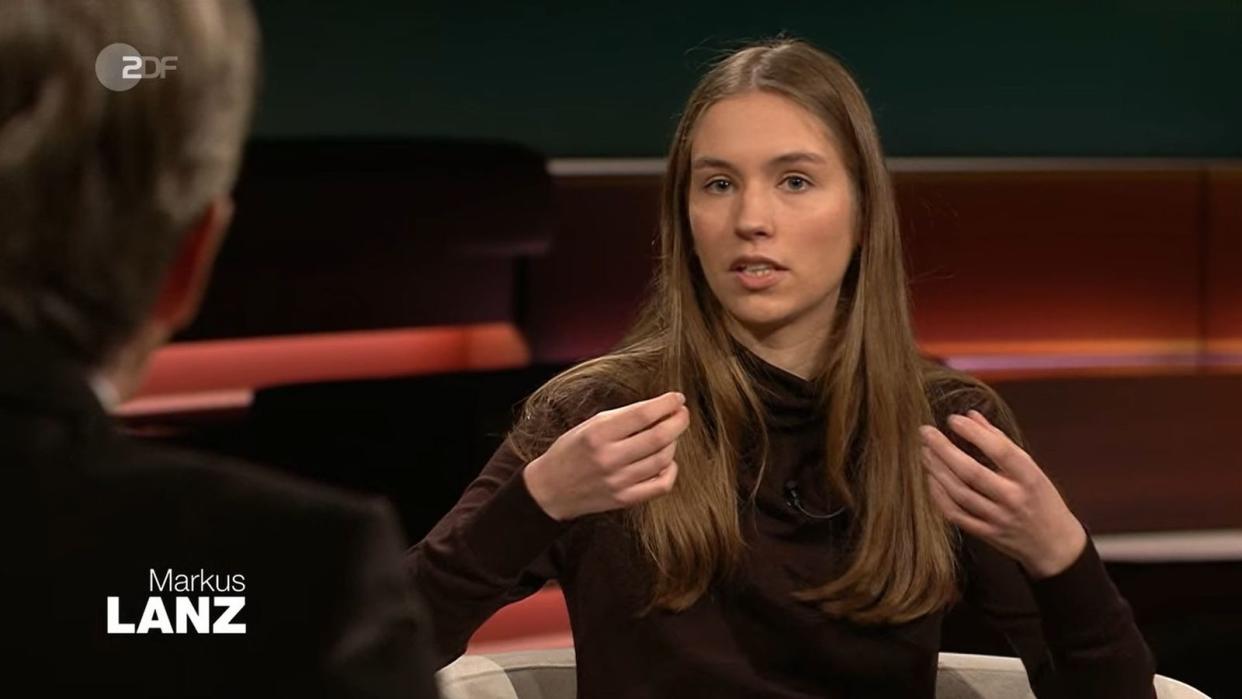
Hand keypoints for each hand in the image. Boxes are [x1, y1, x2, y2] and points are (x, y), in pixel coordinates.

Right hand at [522, 392, 688, 520]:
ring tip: (669, 435)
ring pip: (663, 459)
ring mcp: (618, 481)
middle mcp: (609, 458)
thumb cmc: (572, 451)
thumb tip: (660, 408)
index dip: (666, 404)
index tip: (677, 398)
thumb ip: (623, 417)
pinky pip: (661, 485)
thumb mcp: (590, 425)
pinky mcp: (624, 499)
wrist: (550, 489)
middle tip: (682, 414)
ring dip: (673, 443)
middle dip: (678, 421)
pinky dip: (670, 470)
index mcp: (598, 434)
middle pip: (659, 437)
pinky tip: (666, 461)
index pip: (642, 414)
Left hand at [919, 410, 1086, 578]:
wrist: (1055, 544)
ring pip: (960, 493)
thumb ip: (1000, 441)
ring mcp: (998, 518)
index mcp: (1029, 477)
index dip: (974, 433)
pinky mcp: (986, 534)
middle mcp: (1013, 498)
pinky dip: (939, 496)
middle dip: (944, 449)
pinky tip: (931, 479)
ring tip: (925, 452)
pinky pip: (956, 514)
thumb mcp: (1031, 468)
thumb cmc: (1042, 499)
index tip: (953, 419)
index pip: (1000, 451)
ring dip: (938, 470)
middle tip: (925, 432)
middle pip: (972, 472)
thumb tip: (971, 416)